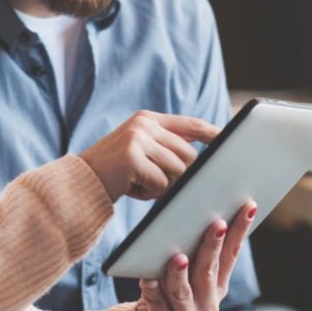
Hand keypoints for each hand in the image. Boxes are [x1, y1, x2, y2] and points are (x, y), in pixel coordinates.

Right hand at [78, 111, 215, 201]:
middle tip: (158, 185)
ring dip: (164, 186)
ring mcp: (138, 138)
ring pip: (176, 170)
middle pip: (188, 154)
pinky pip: (161, 182)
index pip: (191, 123)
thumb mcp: (142, 154)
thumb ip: (167, 150)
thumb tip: (202, 164)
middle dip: (181, 175)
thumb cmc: (116, 175)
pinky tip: (132, 188)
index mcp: (149, 119)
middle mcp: (144, 124)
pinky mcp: (132, 157)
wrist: (80, 184)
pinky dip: (151, 192)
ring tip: (140, 185)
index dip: (213, 133)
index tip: (231, 142)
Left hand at [125, 200, 256, 310]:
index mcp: (218, 286)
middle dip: (213, 246)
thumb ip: (194, 254)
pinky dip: (152, 290)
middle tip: (217, 224)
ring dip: (180, 274)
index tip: (248, 207)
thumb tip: (193, 213)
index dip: (240, 230)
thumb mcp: (189, 277)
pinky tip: (148, 279)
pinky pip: (156, 304)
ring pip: (183, 292)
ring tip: (179, 258)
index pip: (232, 253)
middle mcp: (209, 303)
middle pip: (209, 271)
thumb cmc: (171, 297)